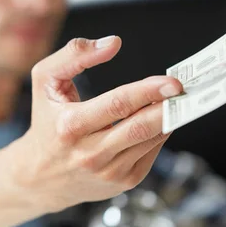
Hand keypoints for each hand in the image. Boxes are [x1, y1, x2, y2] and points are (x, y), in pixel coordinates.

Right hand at [3, 36, 182, 212]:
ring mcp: (108, 172)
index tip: (172, 81)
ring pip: (150, 140)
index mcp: (70, 125)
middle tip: (185, 89)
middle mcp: (90, 153)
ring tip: (178, 100)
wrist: (40, 176)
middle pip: (140, 127)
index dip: (148, 91)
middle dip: (168, 106)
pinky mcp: (123, 182)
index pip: (117, 105)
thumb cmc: (46, 122)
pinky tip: (160, 118)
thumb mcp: (45, 80)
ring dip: (168, 118)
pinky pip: (151, 153)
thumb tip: (113, 43)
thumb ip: (74, 54)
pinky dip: (161, 133)